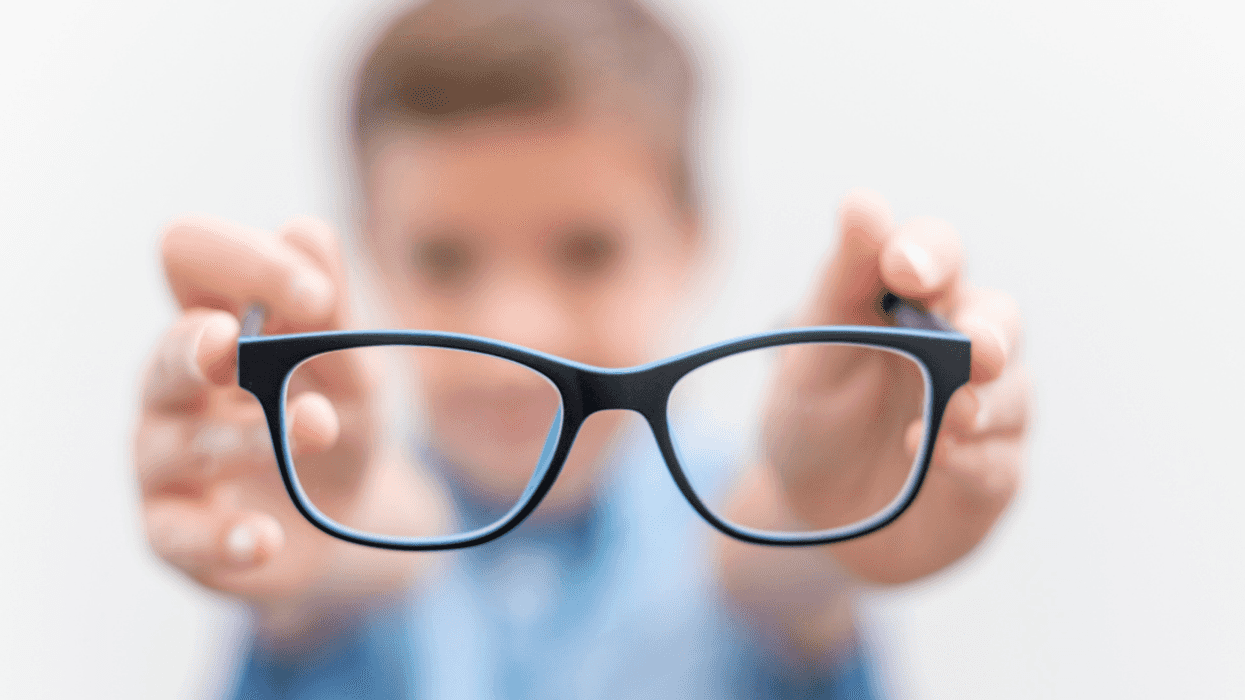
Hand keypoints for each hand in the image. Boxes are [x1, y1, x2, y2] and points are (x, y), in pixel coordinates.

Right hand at [134, 216, 444, 629]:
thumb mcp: (351, 369)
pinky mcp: (174, 532)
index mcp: (212, 321)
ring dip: (247, 438)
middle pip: (165, 352)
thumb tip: (306, 230)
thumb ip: (332, 312)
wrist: (345, 517)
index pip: (189, 257)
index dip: (242, 263)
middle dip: (196, 348)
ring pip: (181, 443)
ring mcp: (165, 460)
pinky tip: (262, 535)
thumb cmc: (335, 421)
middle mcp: (173, 384)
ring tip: (317, 428)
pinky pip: (181, 536)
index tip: (314, 296)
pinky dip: (222, 536)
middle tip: (234, 343)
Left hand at [762, 190, 1029, 582]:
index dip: (925, 254)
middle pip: (996, 317)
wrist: (808, 513)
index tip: (902, 266)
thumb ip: (840, 282)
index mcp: (912, 301)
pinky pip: (999, 464)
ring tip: (950, 412)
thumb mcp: (806, 352)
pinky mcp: (993, 475)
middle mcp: (960, 346)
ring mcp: (986, 411)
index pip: (934, 255)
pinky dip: (971, 459)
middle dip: (987, 328)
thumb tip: (863, 202)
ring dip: (985, 400)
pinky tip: (935, 455)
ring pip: (1013, 391)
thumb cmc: (811, 415)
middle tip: (973, 344)